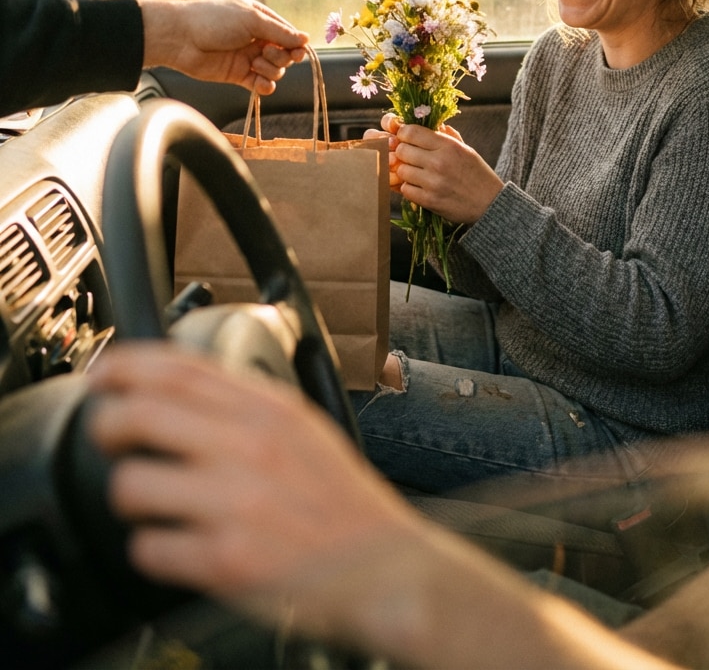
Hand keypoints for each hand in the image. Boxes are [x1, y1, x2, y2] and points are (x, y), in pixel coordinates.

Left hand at [87, 344, 417, 644]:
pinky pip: (149, 549)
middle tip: (107, 435)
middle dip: (106, 424)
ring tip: (147, 501)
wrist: (383, 565)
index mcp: (268, 410)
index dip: (125, 365)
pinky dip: (150, 549)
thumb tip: (180, 387)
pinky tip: (172, 545)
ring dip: (128, 494)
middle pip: (140, 415)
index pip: (179, 369)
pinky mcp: (227, 560)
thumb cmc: (340, 500)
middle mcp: (250, 448)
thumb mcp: (302, 427)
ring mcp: (236, 504)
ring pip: (132, 484)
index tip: (102, 372)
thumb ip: (246, 403)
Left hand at [140, 0, 307, 94]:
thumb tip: (306, 39)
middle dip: (281, 57)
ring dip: (271, 70)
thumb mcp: (252, 20)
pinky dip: (264, 86)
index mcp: (261, 19)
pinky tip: (260, 84)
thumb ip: (280, 33)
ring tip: (255, 65)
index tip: (297, 52)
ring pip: (275, 70)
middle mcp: (256, 38)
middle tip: (266, 54)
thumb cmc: (214, 20)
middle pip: (284, 54)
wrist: (181, 38)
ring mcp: (247, 57)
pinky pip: (260, 84)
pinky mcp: (238, 75)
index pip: (288, 34)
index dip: (295, 45)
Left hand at [365, 113, 502, 224]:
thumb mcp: (465, 149)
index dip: (404, 134)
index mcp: (449, 146)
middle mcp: (439, 162)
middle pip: (402, 150)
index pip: (411, 132)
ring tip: (418, 174)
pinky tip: (421, 187)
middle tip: (412, 157)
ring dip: (406, 172)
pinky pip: (405, 189)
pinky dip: (410, 188)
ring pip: (401, 170)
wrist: (490, 204)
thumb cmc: (477, 174)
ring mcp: (433, 183)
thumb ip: (444, 136)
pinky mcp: (429, 200)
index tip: (406, 138)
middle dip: (403, 153)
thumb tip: (424, 123)